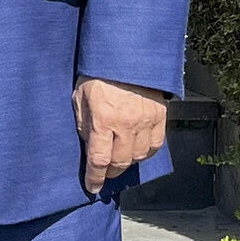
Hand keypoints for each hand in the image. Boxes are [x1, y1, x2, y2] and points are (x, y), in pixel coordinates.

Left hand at [73, 77, 167, 194]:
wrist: (126, 53)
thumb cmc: (98, 72)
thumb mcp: (80, 96)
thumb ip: (83, 123)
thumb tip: (89, 145)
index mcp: (103, 118)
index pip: (99, 160)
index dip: (94, 178)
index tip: (91, 187)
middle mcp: (126, 124)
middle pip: (120, 162)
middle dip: (110, 172)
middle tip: (104, 172)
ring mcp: (146, 121)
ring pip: (139, 157)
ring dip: (127, 163)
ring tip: (119, 159)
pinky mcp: (160, 116)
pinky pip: (155, 145)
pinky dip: (146, 153)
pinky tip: (136, 150)